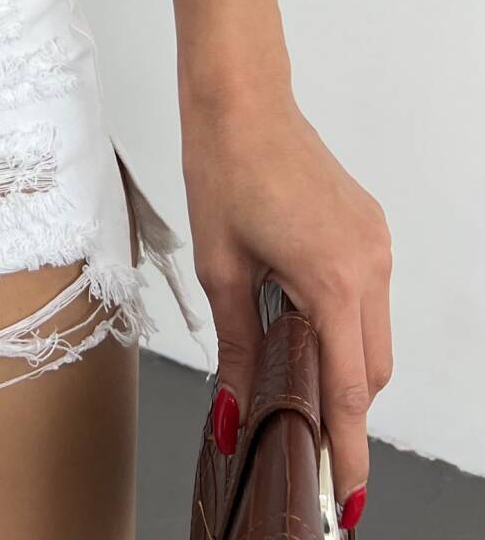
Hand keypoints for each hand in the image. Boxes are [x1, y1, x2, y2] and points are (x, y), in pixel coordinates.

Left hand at [182, 90, 391, 528]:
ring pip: (373, 333)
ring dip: (342, 359)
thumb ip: (238, 350)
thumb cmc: (223, 171)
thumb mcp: (221, 269)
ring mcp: (376, 243)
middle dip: (342, 406)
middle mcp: (370, 264)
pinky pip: (369, 295)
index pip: (351, 390)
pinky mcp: (369, 227)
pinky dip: (343, 318)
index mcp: (334, 279)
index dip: (347, 449)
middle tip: (303, 437)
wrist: (240, 100)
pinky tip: (300, 313)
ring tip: (293, 368)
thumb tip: (235, 414)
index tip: (343, 497)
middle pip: (371, 368)